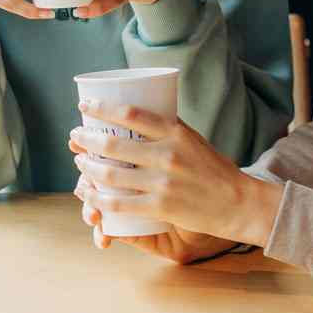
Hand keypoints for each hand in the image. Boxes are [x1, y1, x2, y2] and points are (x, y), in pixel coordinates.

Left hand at [69, 101, 283, 247]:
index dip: (102, 108)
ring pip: (111, 175)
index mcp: (175, 131)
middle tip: (75, 136)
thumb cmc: (213, 168)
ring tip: (79, 162)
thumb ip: (167, 129)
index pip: (131, 114)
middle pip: (114, 144)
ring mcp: (162, 182)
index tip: (84, 106)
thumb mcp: (192, 138)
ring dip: (88, 168)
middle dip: (87, 139)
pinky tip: (88, 195)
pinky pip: (119, 204)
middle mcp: (167, 154)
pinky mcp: (160, 206)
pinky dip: (98, 199)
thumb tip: (136, 117)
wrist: (237, 201)